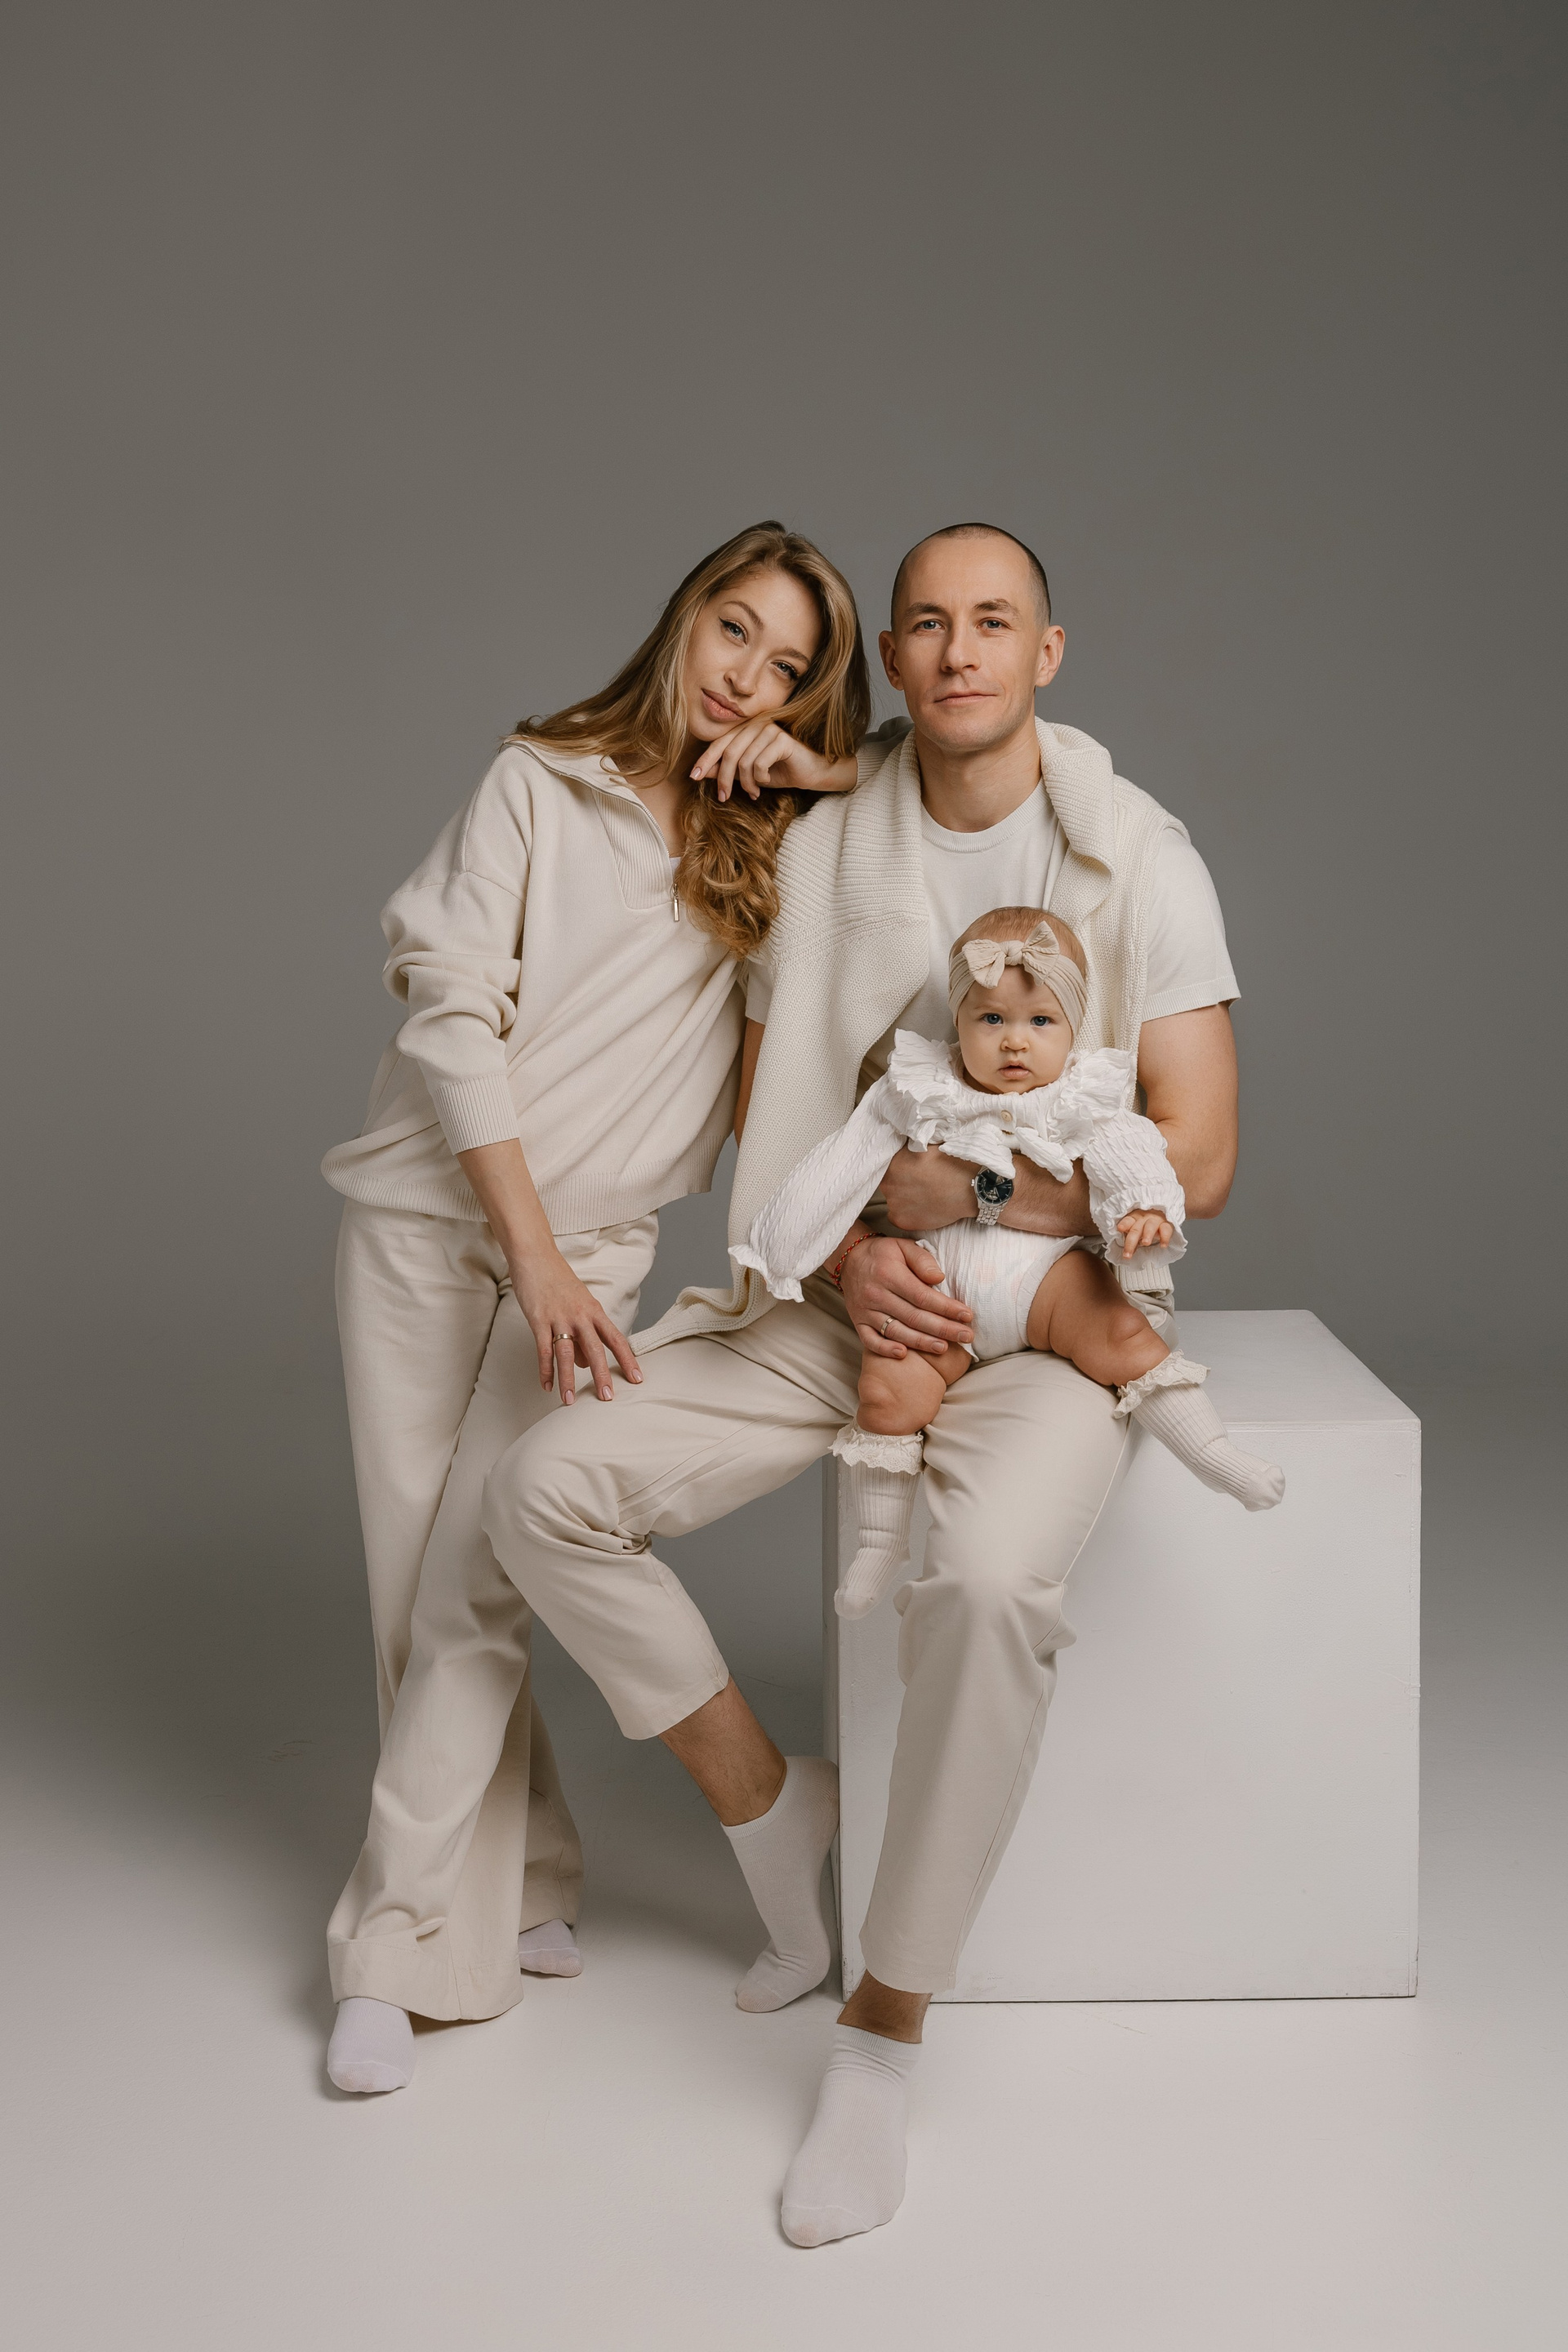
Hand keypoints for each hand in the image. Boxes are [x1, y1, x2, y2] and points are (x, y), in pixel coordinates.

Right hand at [509, 1248, 642, 1404]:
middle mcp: (580, 1315)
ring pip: (567, 1353)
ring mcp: (559, 1317)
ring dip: (568, 1379)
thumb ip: (585, 1333)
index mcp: (594, 1311)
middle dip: (602, 1375)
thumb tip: (586, 1363)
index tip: (637, 1378)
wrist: (536, 1256)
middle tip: (607, 1397)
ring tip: (569, 1400)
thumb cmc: (558, 1281)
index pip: (616, 1339)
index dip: (627, 1359)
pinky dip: (545, 1369)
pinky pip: (543, 1349)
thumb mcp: (579, 1304)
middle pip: (595, 1349)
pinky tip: (546, 1385)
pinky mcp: (538, 1319)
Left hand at [690, 720, 854, 802]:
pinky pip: (759, 763)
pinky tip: (767, 782)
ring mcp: (769, 729)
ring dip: (746, 783)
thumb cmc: (781, 771)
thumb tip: (703, 772)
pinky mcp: (781, 739)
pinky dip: (760, 778)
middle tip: (723, 797)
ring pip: (743, 760)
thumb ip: (728, 769)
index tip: (693, 777)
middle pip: (729, 753)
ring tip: (753, 793)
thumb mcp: (749, 774)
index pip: (720, 743)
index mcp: (746, 729)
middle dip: (723, 778)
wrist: (812, 772)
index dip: (705, 760)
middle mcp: (756, 724)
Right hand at [840, 1234, 973, 1359]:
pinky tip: (904, 1354)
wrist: (848, 1258)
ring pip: (896, 1331)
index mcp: (889, 1275)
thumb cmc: (883, 1254)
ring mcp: (865, 1311)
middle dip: (943, 1329)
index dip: (947, 1308)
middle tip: (966, 1336)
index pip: (923, 1296)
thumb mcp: (903, 1246)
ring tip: (944, 1348)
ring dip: (921, 1342)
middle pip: (914, 1317)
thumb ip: (923, 1260)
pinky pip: (870, 1340)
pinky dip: (885, 1349)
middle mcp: (876, 1294)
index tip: (967, 1315)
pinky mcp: (857, 1322)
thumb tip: (939, 1279)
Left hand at [880, 1144, 978, 1233]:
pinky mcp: (902, 1221)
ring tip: (926, 1196)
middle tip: (921, 1184)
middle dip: (903, 1184)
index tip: (912, 1172)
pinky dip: (910, 1214)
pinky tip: (924, 1207)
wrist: (969, 1186)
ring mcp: (894, 1204)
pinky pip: (900, 1217)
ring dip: (905, 1199)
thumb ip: (910, 1151)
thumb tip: (905, 1152)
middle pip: (891, 1184)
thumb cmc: (952, 1163)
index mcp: (892, 1164)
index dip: (902, 1170)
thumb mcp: (926, 1146)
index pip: (889, 1167)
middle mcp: (888, 1184)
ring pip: (895, 1201)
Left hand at [1116, 1208, 1173, 1259]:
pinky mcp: (1167, 1224)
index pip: (1128, 1221)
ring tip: (1146, 1243)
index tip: (1120, 1228)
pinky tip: (1163, 1245)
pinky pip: (1166, 1229)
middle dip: (1131, 1242)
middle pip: (1136, 1229)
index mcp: (1134, 1218)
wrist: (1161, 1213)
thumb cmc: (1145, 1223)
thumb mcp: (1137, 1230)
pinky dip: (1165, 1237)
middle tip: (1128, 1254)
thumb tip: (1127, 1253)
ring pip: (1150, 1226)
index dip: (1124, 1224)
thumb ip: (1132, 1240)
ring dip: (1148, 1234)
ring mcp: (1155, 1220)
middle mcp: (1144, 1218)